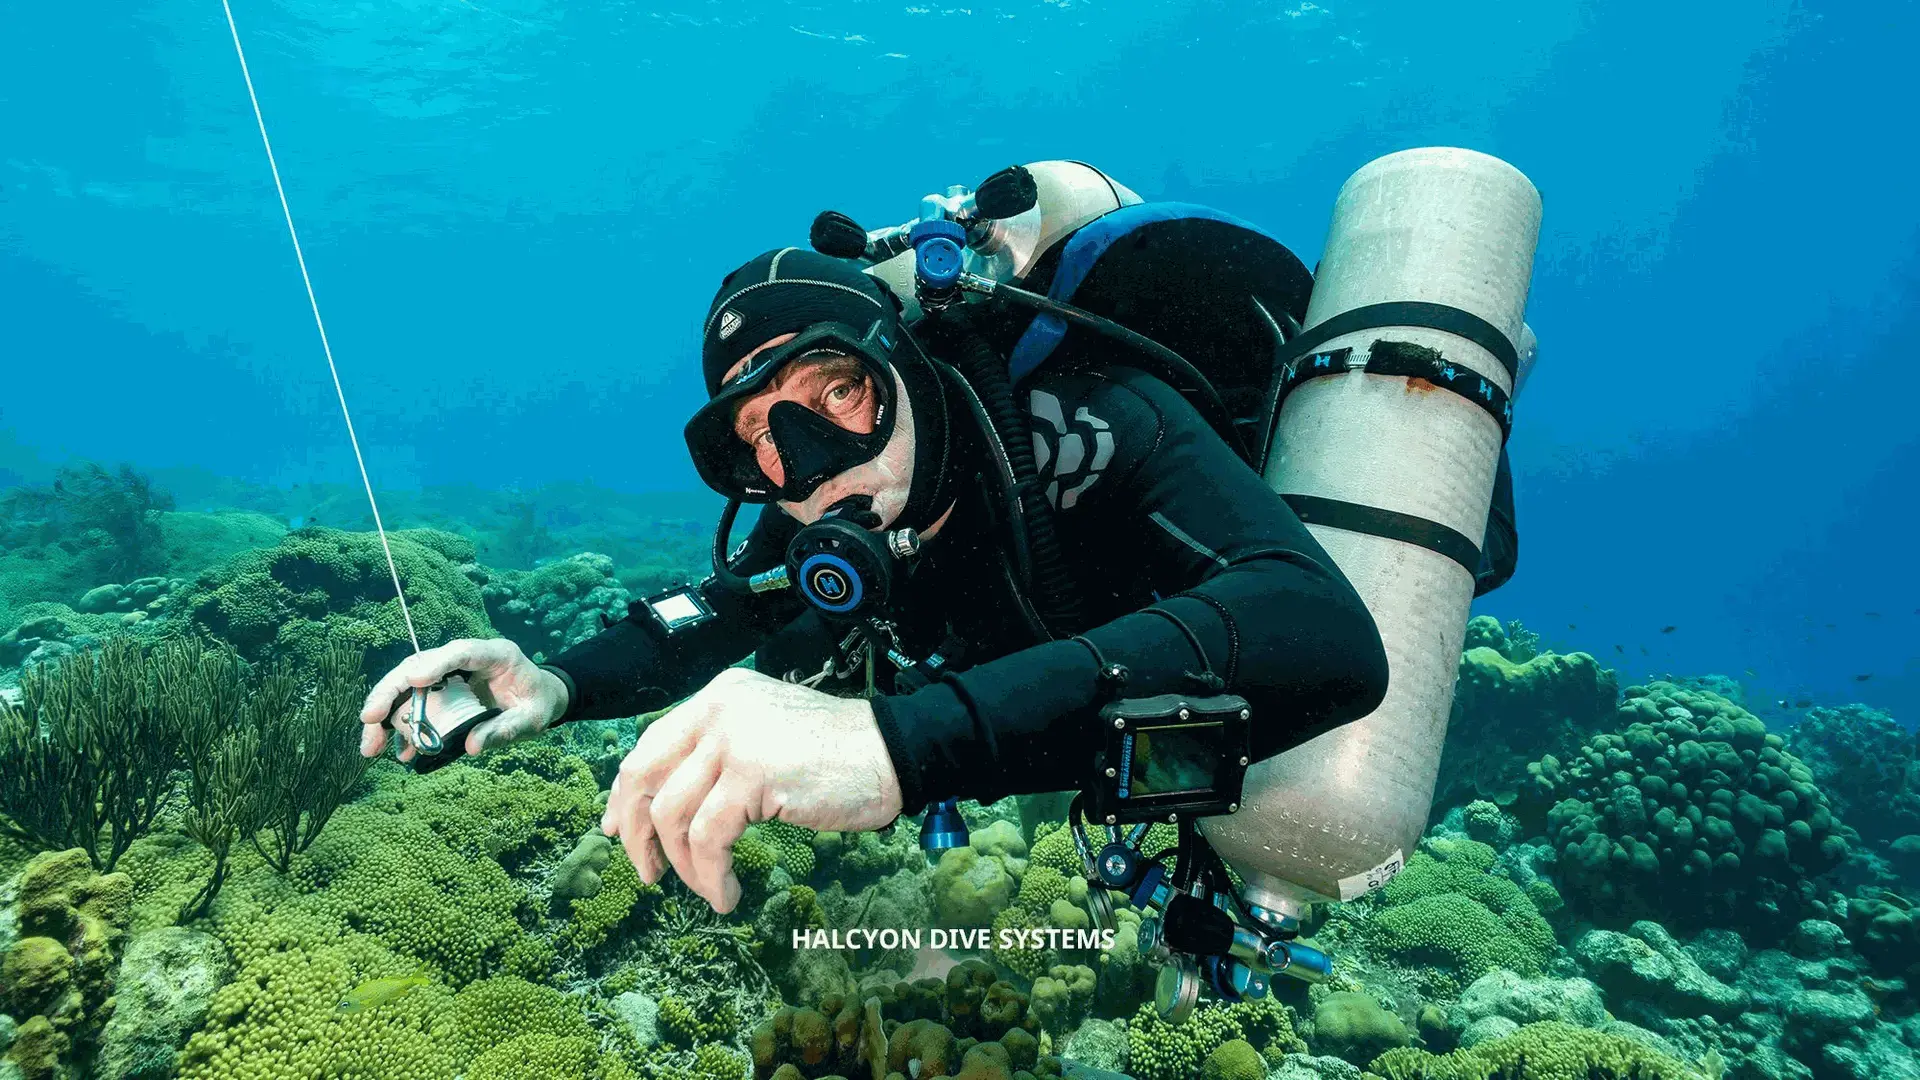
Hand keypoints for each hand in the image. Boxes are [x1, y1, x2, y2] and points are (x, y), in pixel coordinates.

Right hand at [358, 638, 567, 761]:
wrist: (539, 699)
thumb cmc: (539, 702)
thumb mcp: (533, 719)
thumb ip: (506, 729)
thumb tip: (471, 746)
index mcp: (495, 654)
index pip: (461, 651)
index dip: (435, 663)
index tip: (413, 680)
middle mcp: (466, 659)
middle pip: (420, 666)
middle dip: (389, 692)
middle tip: (368, 720)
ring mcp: (451, 674)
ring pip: (409, 687)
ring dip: (385, 716)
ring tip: (370, 748)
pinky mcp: (442, 692)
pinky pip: (415, 706)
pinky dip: (403, 729)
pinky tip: (399, 752)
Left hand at [601, 667, 903, 912]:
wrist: (892, 751)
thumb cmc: (837, 753)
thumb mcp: (765, 734)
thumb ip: (720, 753)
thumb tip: (670, 803)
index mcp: (719, 696)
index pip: (650, 744)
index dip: (626, 792)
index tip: (618, 829)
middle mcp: (718, 709)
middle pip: (643, 775)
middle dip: (636, 832)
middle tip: (646, 871)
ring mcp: (733, 739)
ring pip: (671, 814)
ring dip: (682, 865)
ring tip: (707, 888)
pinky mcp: (752, 775)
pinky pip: (708, 838)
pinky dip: (710, 875)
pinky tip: (726, 892)